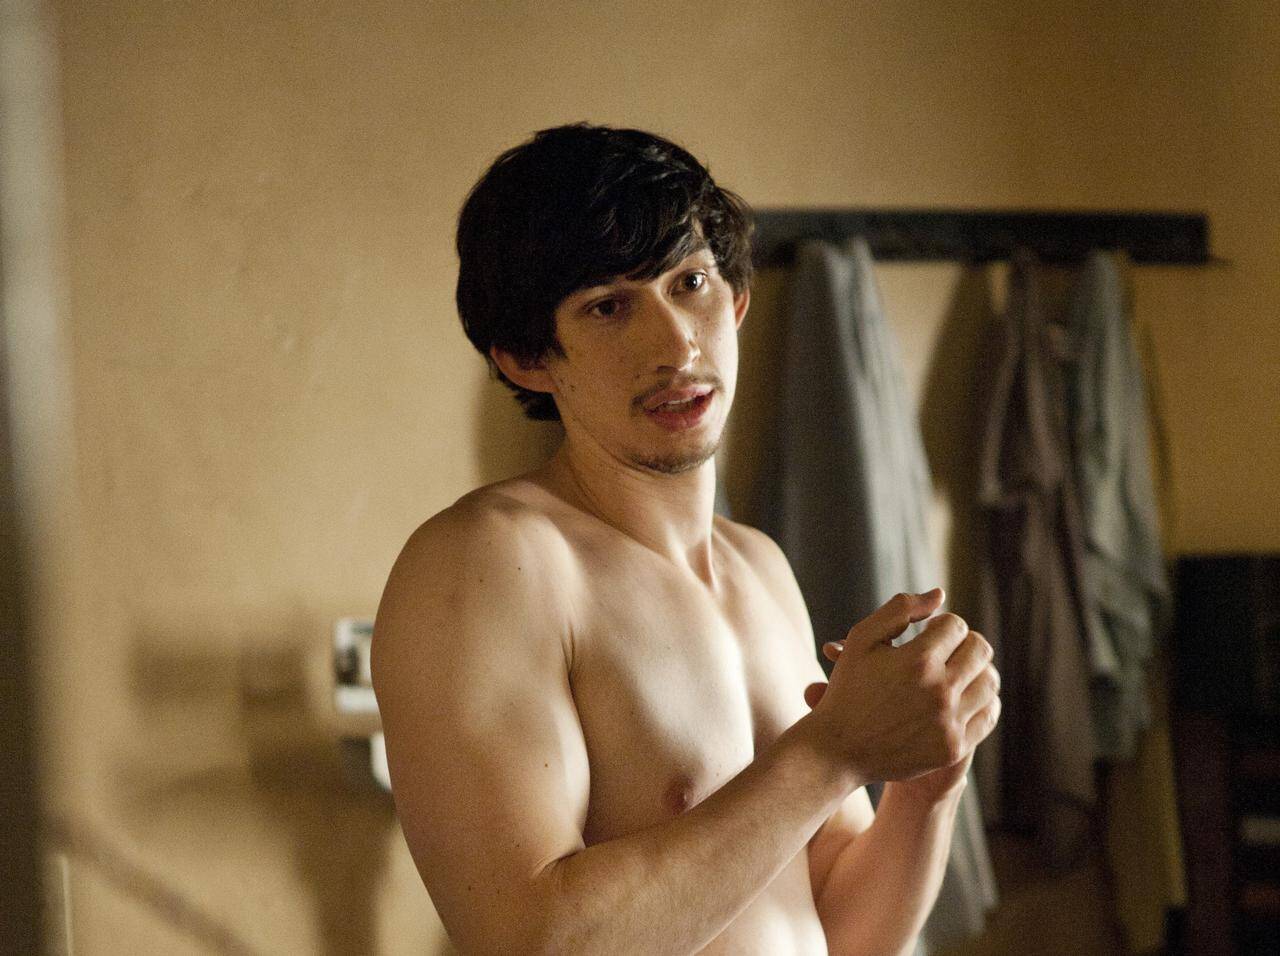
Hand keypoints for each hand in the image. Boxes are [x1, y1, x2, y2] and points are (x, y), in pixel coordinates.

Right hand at [800, 590, 1000, 790]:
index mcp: (917, 660)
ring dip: (975, 671)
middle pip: (979, 649)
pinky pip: (987, 715)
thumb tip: (940, 594)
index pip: (955, 625)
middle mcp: (938, 691)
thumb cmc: (848, 689)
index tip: (928, 634)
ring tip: (956, 672)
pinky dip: (980, 701)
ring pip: (989, 682)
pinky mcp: (954, 748)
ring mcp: (949, 722)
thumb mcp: (861, 640)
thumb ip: (900, 609)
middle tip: (946, 650)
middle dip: (963, 643)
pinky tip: (961, 698)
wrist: (838, 749)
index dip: (941, 624)